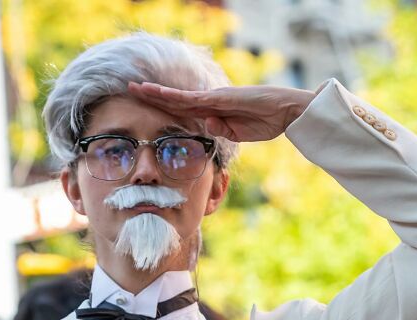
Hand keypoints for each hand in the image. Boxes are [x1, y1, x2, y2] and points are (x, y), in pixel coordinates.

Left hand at [127, 82, 313, 142]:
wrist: (284, 112)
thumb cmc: (265, 122)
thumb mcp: (238, 134)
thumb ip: (220, 131)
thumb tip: (204, 127)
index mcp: (213, 112)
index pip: (182, 109)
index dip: (163, 105)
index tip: (146, 104)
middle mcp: (210, 102)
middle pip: (175, 99)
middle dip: (152, 95)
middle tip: (131, 89)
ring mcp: (213, 99)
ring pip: (177, 96)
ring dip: (155, 92)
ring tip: (135, 88)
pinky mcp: (218, 99)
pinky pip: (190, 99)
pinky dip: (172, 96)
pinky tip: (157, 93)